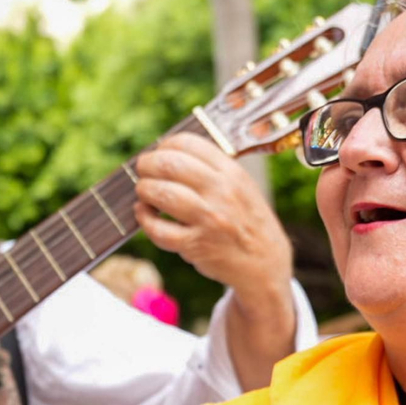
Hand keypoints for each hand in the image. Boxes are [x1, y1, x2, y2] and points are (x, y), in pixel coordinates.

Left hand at [132, 133, 292, 303]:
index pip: (188, 143)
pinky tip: (144, 213)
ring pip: (162, 194)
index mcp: (231, 172)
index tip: (159, 153)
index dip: (165, 146)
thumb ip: (210, 168)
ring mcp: (209, 219)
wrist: (263, 261)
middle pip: (170, 164)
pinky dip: (144, 219)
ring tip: (144, 192)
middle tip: (142, 171)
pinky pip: (159, 229)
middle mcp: (221, 192)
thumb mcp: (240, 185)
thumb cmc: (244, 219)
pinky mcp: (196, 245)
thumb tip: (165, 154)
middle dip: (147, 165)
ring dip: (144, 190)